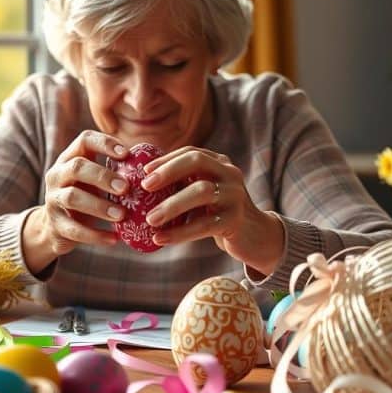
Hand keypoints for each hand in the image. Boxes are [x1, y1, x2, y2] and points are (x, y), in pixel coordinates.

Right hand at [22, 131, 129, 271]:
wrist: (57, 228)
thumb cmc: (87, 197)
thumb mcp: (96, 180)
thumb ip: (117, 171)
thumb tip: (157, 166)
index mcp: (70, 158)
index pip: (84, 140)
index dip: (105, 143)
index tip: (127, 153)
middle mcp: (57, 175)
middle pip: (77, 167)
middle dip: (103, 176)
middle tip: (126, 188)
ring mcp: (53, 200)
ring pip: (73, 198)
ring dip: (99, 206)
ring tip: (122, 215)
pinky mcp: (55, 225)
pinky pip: (75, 230)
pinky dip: (96, 235)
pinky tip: (114, 239)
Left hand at [140, 146, 284, 274]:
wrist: (252, 236)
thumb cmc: (217, 213)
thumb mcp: (203, 193)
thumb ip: (182, 185)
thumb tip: (139, 184)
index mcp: (219, 163)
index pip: (191, 152)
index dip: (166, 160)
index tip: (143, 172)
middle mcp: (229, 174)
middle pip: (197, 162)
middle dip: (168, 172)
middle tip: (144, 186)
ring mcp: (234, 195)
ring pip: (201, 192)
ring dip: (172, 205)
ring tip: (150, 219)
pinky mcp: (235, 220)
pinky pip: (204, 224)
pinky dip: (180, 233)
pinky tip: (160, 239)